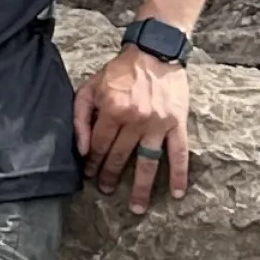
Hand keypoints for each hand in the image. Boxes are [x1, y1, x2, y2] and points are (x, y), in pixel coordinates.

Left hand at [73, 44, 189, 214]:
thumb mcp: (91, 86)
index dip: (92, 161)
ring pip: (147, 162)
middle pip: (120, 156)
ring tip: (136, 208)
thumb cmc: (120, 71)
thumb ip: (81, 116)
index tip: (89, 174)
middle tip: (105, 190)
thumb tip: (80, 148)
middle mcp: (134, 119)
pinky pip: (179, 153)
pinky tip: (177, 193)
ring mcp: (157, 123)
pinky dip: (179, 174)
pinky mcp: (176, 123)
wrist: (155, 52)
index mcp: (112, 109)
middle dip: (109, 175)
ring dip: (140, 187)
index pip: (98, 145)